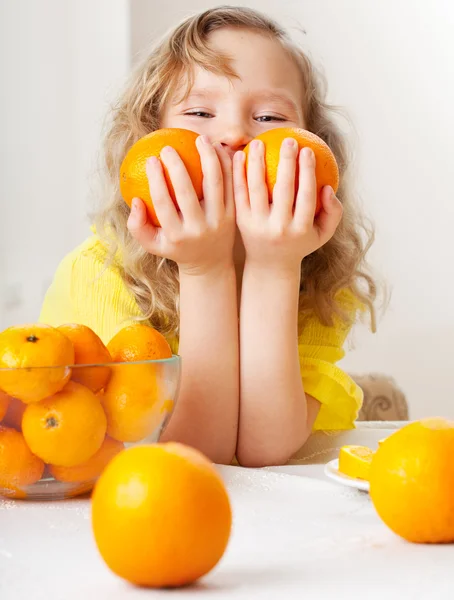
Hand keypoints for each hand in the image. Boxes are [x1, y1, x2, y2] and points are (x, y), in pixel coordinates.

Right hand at [127, 136, 234, 275]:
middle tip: (169, 146)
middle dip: (176, 166)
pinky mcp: (234, 214)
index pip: (163, 203)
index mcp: (177, 235)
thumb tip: (134, 201)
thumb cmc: (176, 247)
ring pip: (215, 183)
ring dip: (208, 157)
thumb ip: (137, 225)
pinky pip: (231, 184)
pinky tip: (218, 148)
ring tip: (200, 138)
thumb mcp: (153, 244)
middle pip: (187, 192)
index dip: (156, 179)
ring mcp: (219, 221)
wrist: (210, 263)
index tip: (151, 159)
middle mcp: (199, 229)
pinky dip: (227, 164)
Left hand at [233, 138, 342, 272]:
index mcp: (300, 229)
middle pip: (283, 189)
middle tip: (288, 140)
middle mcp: (279, 228)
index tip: (308, 149)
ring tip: (259, 142)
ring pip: (256, 189)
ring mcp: (257, 225)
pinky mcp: (241, 222)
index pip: (306, 195)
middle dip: (286, 162)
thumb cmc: (300, 243)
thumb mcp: (322, 234)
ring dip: (256, 163)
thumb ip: (333, 212)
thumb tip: (329, 187)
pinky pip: (239, 193)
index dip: (307, 171)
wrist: (269, 265)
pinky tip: (239, 156)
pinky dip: (238, 174)